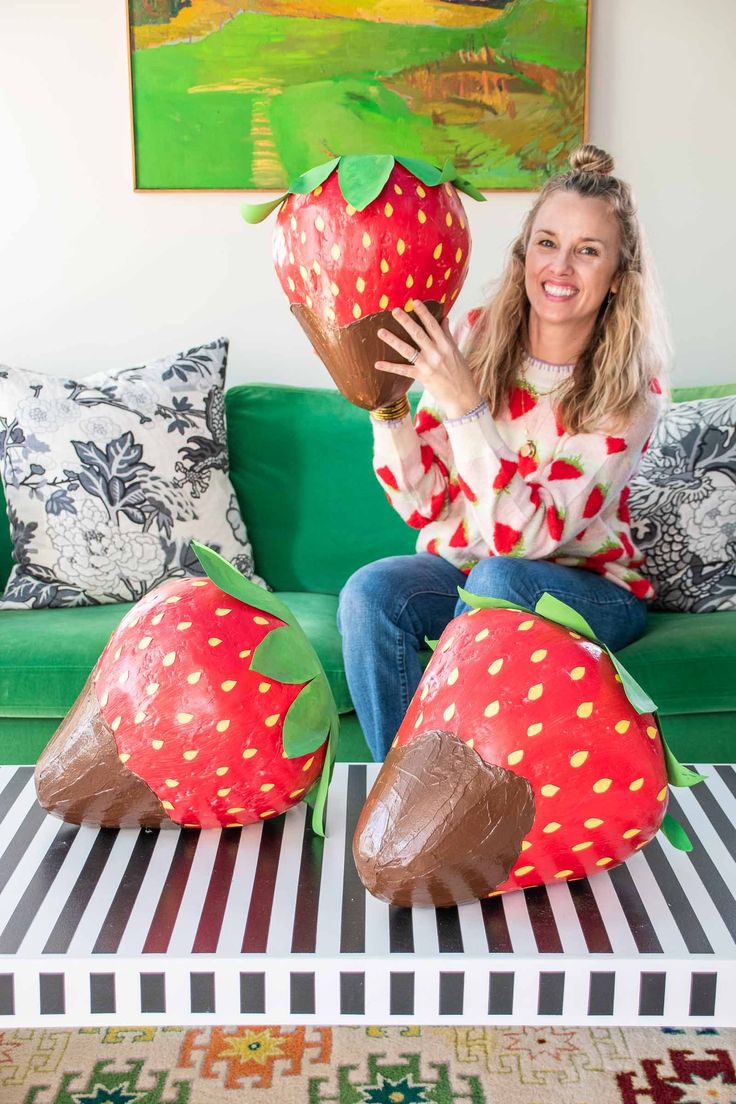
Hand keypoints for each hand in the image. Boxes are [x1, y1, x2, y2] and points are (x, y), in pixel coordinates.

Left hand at [375, 301, 481, 419]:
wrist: (463, 397)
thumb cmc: (461, 374)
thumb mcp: (456, 352)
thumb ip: (448, 335)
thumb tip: (445, 318)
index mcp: (446, 345)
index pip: (433, 325)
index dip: (424, 313)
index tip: (415, 302)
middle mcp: (437, 353)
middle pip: (418, 334)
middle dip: (406, 321)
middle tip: (395, 310)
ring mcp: (428, 365)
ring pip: (407, 349)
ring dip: (393, 340)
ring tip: (381, 332)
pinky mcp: (422, 377)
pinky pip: (403, 370)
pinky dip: (390, 367)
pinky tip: (377, 364)